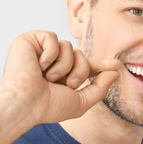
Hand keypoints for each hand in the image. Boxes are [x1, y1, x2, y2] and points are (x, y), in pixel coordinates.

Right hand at [0, 31, 120, 124]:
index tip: (117, 65)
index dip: (101, 64)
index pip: (85, 66)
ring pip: (68, 46)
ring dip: (64, 65)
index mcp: (62, 76)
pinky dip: (49, 53)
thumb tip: (115, 72)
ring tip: (49, 78)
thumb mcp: (81, 102)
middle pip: (81, 55)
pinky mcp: (29, 41)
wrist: (25, 103)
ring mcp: (40, 51)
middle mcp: (52, 63)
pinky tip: (38, 65)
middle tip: (68, 84)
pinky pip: (52, 37)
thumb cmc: (48, 106)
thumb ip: (100, 88)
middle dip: (80, 70)